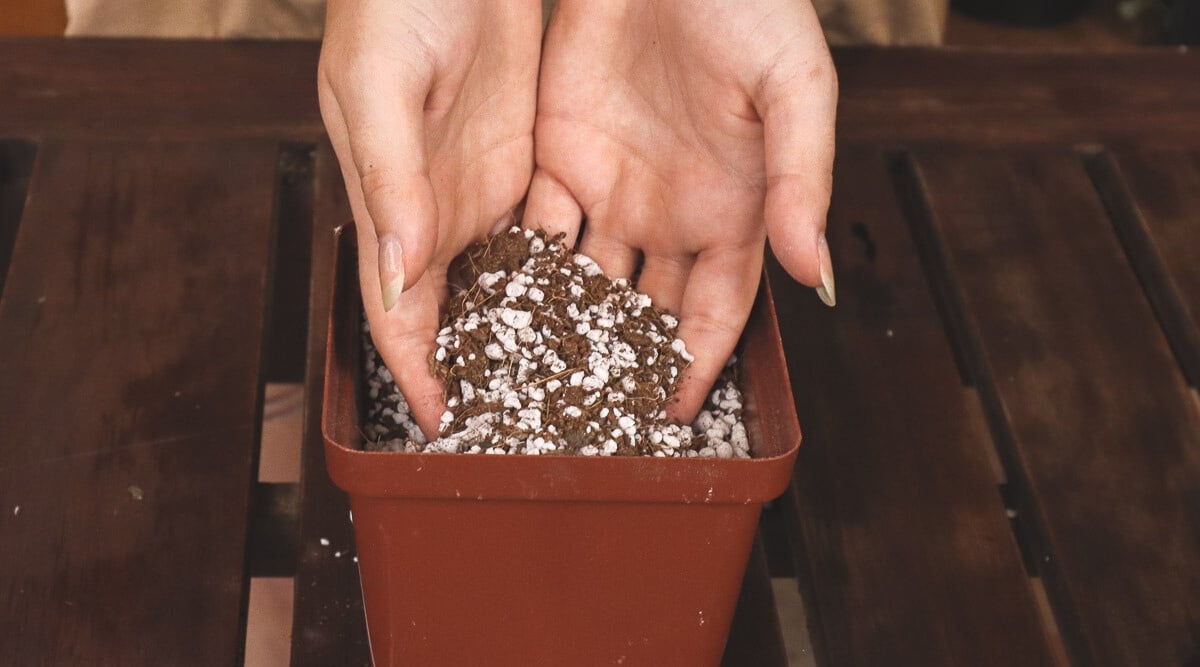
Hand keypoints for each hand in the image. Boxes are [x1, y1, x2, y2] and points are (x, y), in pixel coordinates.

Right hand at [319, 0, 541, 436]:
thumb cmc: (393, 3)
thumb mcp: (384, 86)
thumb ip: (392, 180)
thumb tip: (399, 271)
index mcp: (390, 206)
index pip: (397, 311)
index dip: (416, 371)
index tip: (444, 424)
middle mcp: (438, 215)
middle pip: (458, 313)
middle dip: (483, 369)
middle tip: (525, 424)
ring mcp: (486, 192)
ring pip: (509, 286)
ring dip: (533, 334)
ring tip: (576, 384)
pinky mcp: (529, 165)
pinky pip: (550, 238)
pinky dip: (568, 278)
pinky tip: (602, 310)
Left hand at [525, 0, 837, 422]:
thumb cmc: (750, 6)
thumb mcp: (795, 91)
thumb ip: (802, 184)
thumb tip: (817, 279)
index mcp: (732, 212)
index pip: (715, 311)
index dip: (695, 363)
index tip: (668, 416)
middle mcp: (671, 214)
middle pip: (645, 308)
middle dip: (622, 361)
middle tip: (587, 416)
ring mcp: (612, 188)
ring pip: (585, 278)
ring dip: (562, 327)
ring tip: (530, 379)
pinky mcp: (560, 155)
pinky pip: (537, 226)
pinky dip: (519, 268)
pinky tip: (497, 308)